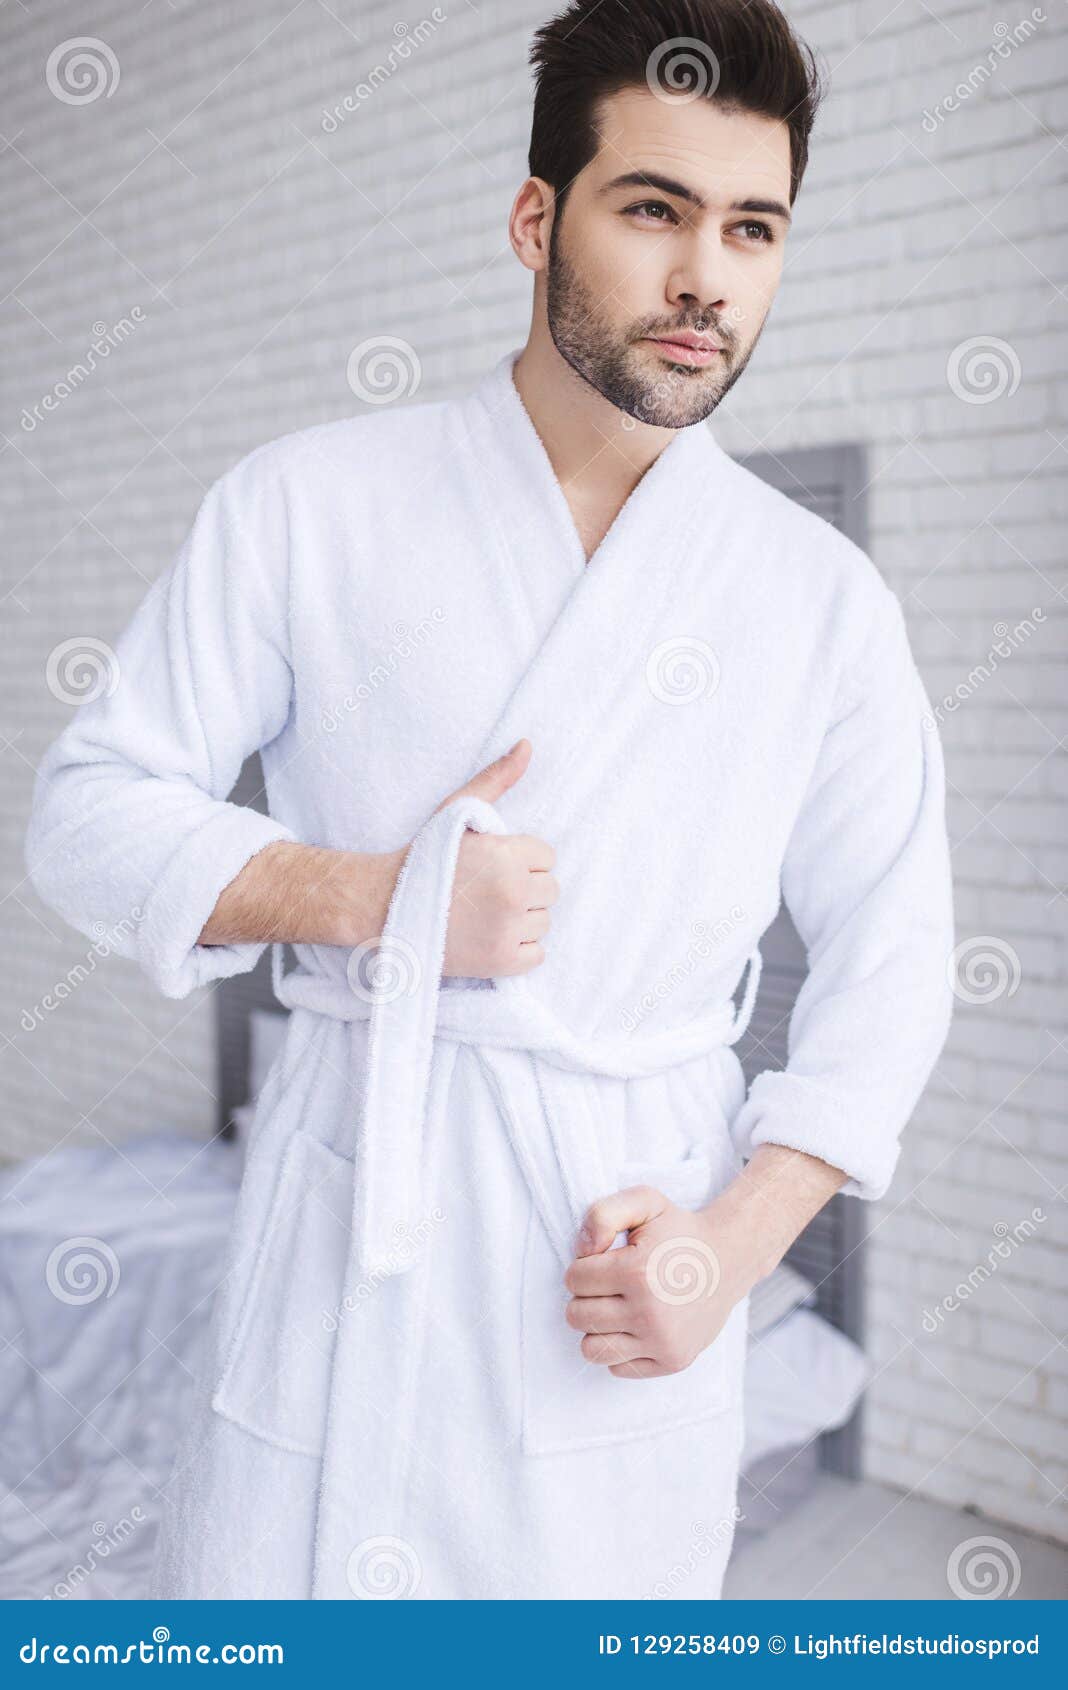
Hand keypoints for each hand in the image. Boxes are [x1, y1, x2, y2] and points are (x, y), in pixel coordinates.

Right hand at [433, 739, 557, 977]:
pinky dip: (518, 949)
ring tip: (486, 913)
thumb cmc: (422, 857)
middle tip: (488, 891)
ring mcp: (508, 930)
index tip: (492, 865)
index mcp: (508, 854)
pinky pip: (537, 954)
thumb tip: (528, 744)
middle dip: (524, 888)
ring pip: (544, 922)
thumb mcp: (457, 812)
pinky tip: (490, 936)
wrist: (383, 906)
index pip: (546, 856)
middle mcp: (514, 892)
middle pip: (550, 890)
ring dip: (522, 919)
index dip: (520, 859)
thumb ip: (497, 779)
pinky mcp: (502, 962)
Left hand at [563, 1185, 755, 1378]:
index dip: (584, 1266)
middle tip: (610, 1285)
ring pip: (592, 1349)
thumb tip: (581, 1252)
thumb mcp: (644, 1201)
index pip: (573, 1280)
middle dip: (586, 1297)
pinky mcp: (672, 1361)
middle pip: (577, 1316)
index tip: (605, 1261)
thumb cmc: (679, 1232)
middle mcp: (649, 1312)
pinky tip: (635, 1326)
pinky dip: (619, 1349)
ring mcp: (662, 1341)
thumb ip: (603, 1215)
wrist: (728, 1260)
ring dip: (597, 1327)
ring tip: (616, 1307)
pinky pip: (618, 1367)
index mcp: (637, 1272)